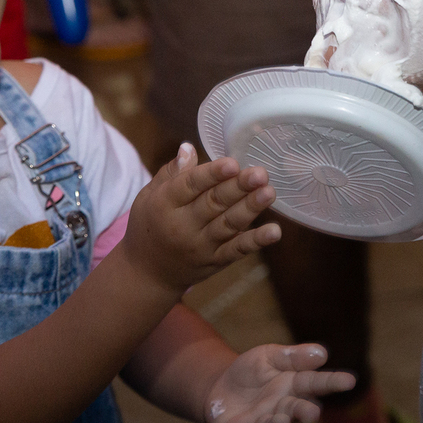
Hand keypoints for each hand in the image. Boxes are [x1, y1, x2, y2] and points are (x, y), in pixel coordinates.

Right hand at [121, 143, 279, 292]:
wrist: (147, 274)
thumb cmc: (149, 225)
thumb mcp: (148, 195)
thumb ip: (171, 172)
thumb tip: (189, 148)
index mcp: (164, 204)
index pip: (189, 186)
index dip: (211, 175)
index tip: (232, 163)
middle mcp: (182, 226)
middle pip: (213, 204)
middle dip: (238, 188)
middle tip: (260, 173)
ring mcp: (201, 246)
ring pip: (228, 224)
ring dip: (250, 208)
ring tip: (269, 192)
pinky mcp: (215, 261)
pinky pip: (237, 250)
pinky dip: (256, 241)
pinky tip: (274, 232)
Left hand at [206, 344, 355, 422]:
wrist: (220, 387)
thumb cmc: (252, 371)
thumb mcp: (269, 355)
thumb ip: (293, 356)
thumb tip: (323, 353)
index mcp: (293, 386)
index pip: (315, 383)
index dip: (332, 382)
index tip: (350, 380)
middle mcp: (284, 408)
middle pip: (298, 410)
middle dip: (305, 411)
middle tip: (312, 413)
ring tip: (281, 420)